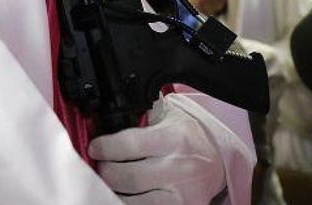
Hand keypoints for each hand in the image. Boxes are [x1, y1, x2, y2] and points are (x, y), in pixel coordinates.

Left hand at [88, 96, 225, 203]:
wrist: (216, 162)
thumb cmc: (186, 137)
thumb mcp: (167, 116)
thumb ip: (140, 116)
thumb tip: (105, 118)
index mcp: (174, 139)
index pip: (129, 145)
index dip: (104, 148)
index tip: (94, 148)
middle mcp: (179, 168)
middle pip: (127, 177)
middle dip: (106, 171)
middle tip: (101, 166)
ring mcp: (182, 196)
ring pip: (134, 202)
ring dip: (115, 192)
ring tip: (111, 182)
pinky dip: (130, 203)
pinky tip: (125, 195)